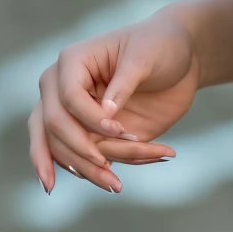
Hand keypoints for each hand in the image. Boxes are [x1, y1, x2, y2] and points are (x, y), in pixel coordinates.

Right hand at [28, 10, 199, 193]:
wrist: (178, 59)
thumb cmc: (160, 45)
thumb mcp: (145, 56)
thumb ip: (124, 82)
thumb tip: (105, 113)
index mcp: (71, 62)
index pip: (66, 99)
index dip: (89, 118)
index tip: (119, 130)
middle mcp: (62, 89)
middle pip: (54, 128)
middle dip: (80, 153)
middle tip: (110, 171)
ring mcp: (74, 114)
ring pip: (63, 150)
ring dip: (88, 172)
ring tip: (117, 186)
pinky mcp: (90, 133)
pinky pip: (85, 158)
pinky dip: (99, 173)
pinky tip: (116, 180)